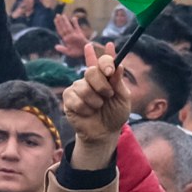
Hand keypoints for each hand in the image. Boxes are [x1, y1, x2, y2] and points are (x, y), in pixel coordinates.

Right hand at [59, 41, 127, 159]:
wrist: (105, 132)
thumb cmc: (115, 114)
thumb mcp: (123, 98)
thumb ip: (119, 83)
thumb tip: (119, 66)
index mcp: (104, 76)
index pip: (103, 60)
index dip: (106, 58)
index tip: (110, 63)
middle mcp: (90, 79)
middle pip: (91, 71)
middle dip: (102, 85)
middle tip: (108, 95)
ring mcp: (77, 88)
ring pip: (83, 87)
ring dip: (95, 101)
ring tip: (97, 107)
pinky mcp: (68, 99)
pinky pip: (75, 99)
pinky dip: (85, 109)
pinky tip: (87, 112)